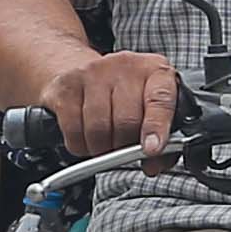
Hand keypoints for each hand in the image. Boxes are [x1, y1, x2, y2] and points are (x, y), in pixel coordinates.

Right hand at [43, 52, 185, 157]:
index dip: (156, 127)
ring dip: (102, 148)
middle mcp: (125, 66)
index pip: (160, 99)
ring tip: (106, 142)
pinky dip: (80, 145)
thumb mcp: (152, 111)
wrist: (83, 67)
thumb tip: (153, 165)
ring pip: (98, 128)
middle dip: (125, 146)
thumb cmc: (126, 95)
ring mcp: (94, 72)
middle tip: (123, 149)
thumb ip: (163, 143)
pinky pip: (73, 131)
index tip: (151, 149)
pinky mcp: (67, 84)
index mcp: (156, 72)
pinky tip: (87, 137)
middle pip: (126, 121)